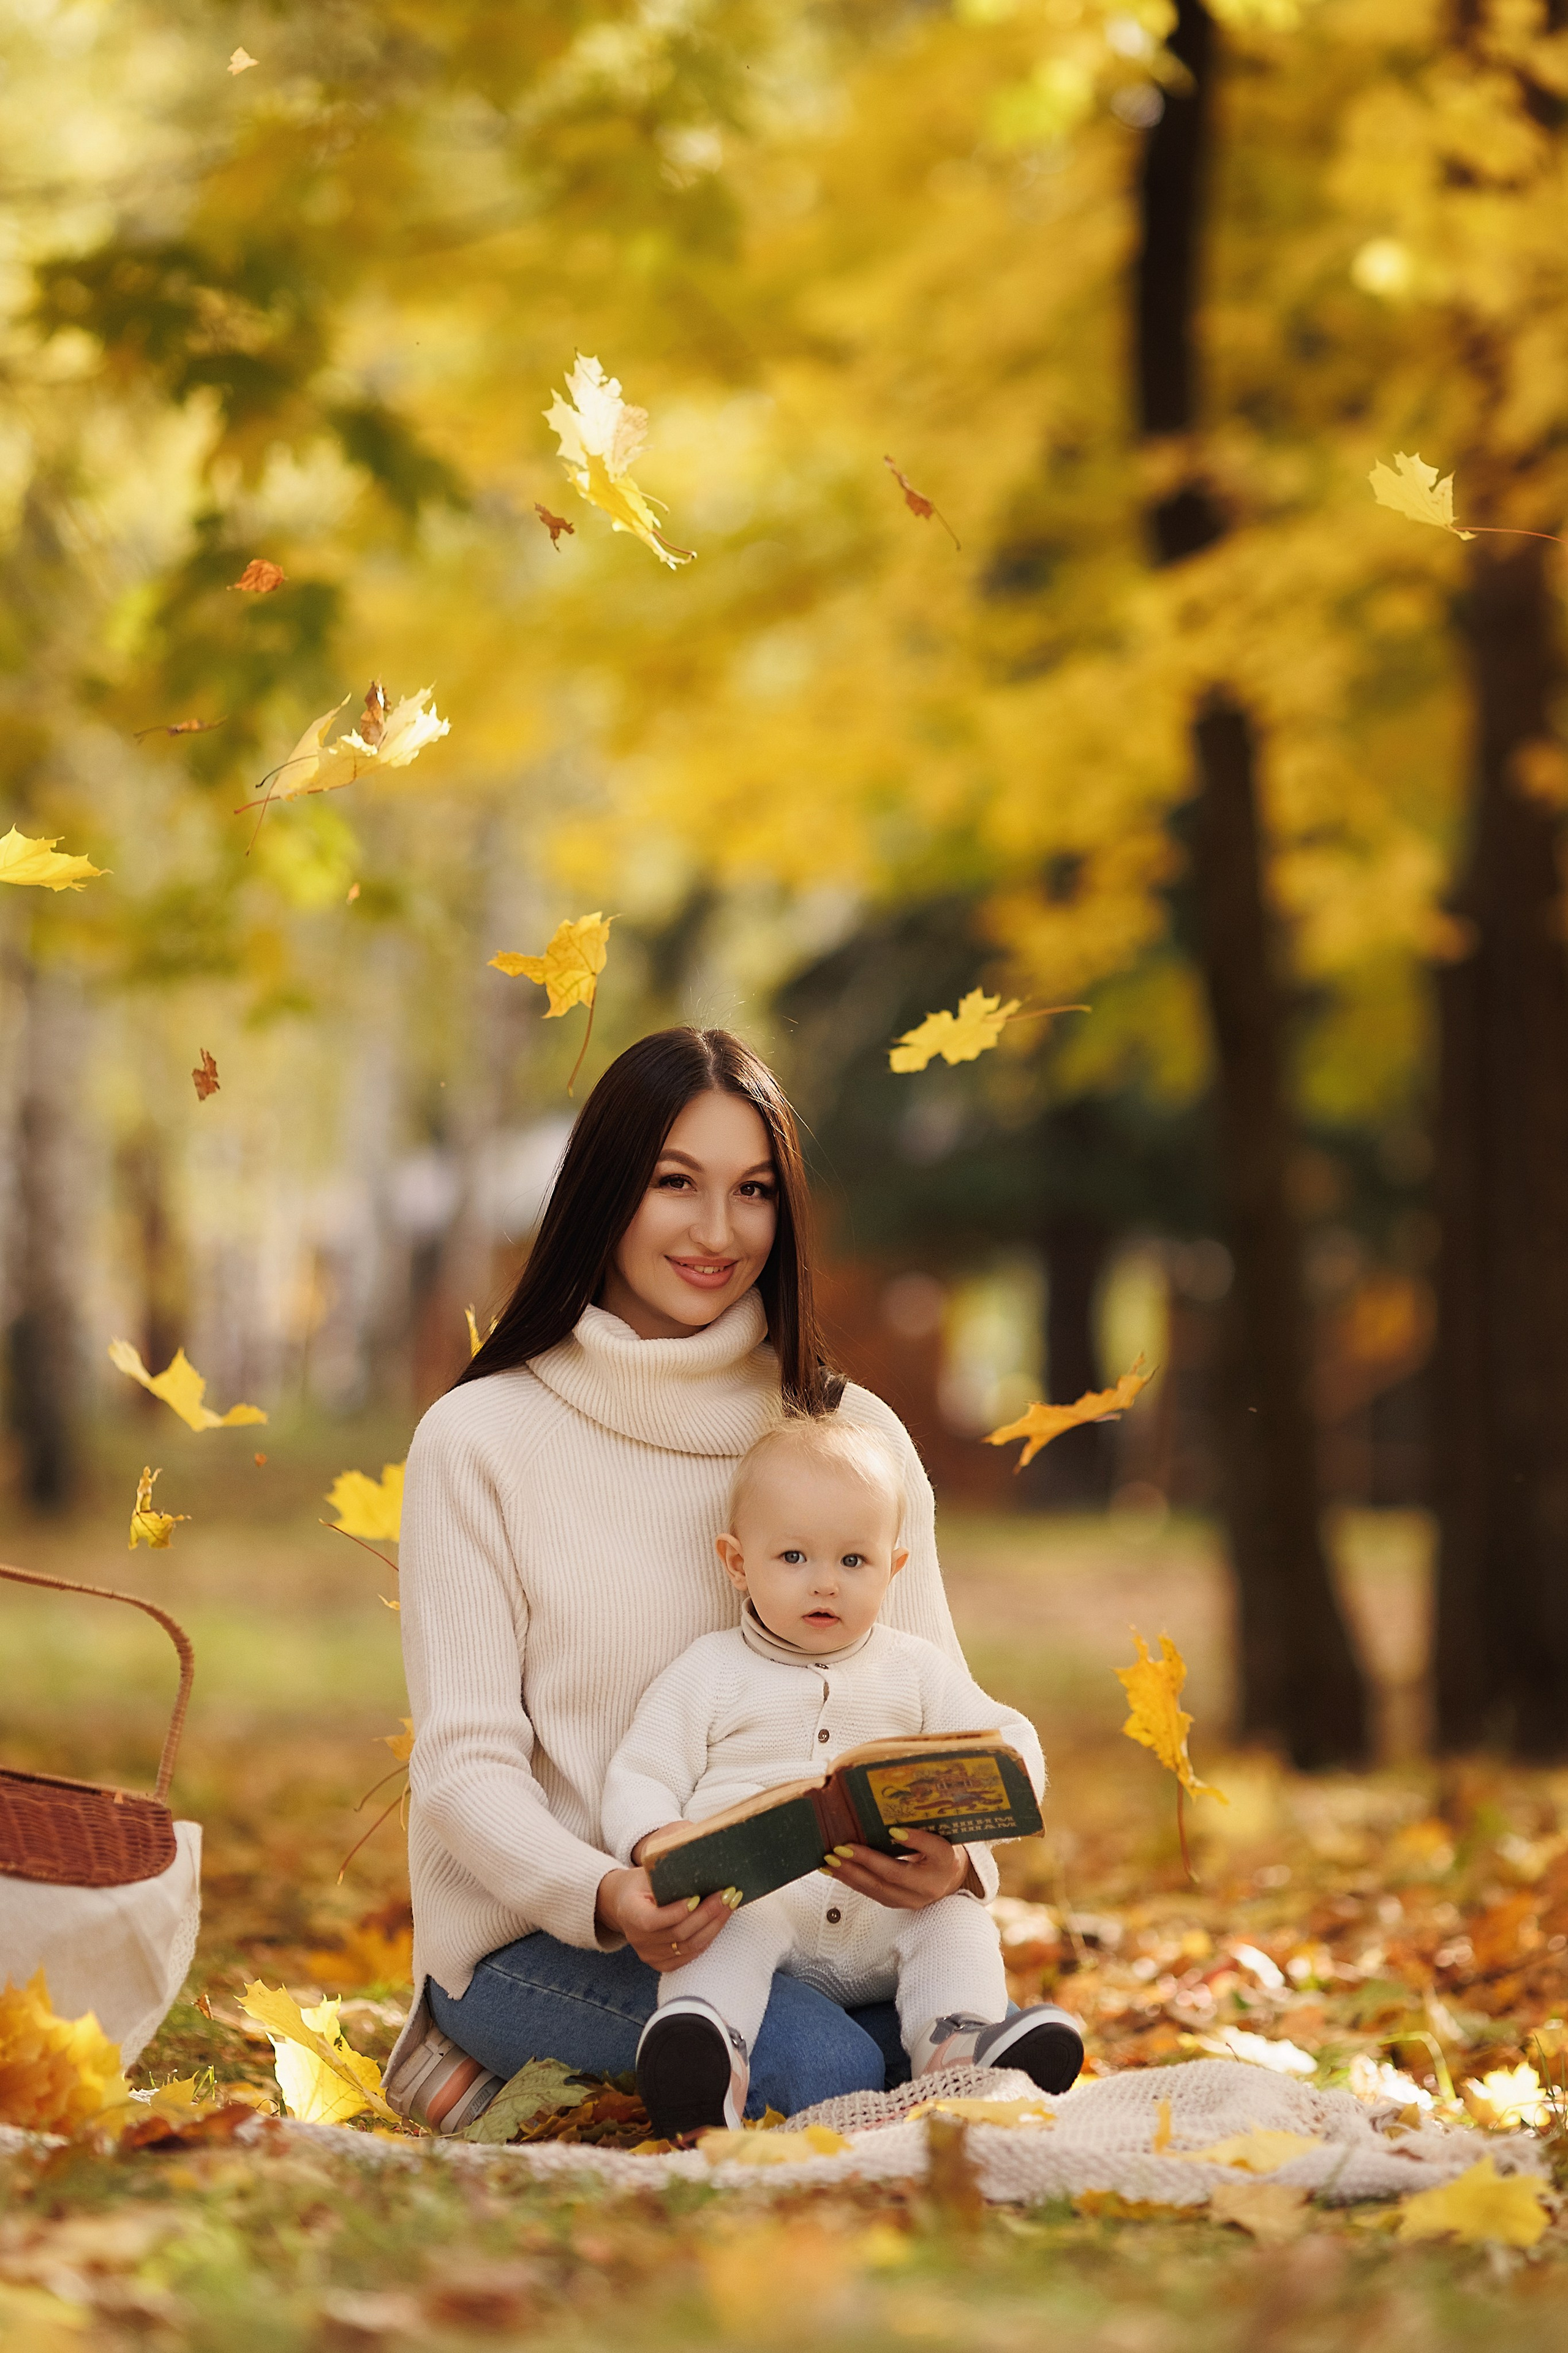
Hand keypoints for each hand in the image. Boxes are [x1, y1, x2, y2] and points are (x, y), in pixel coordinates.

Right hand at [595, 1865, 734, 1971]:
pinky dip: (708, 1937)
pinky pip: (690, 1955)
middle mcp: (637, 1939)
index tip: (698, 1896)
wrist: (624, 1904)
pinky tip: (720, 1920)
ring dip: (714, 1925)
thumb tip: (704, 1869)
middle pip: (678, 1934)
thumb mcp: (647, 1873)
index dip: (677, 1912)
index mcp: (629, 1913)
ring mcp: (649, 1955)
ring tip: (730, 1905)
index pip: (652, 1920)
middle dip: (707, 1914)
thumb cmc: (640, 1883)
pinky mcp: (662, 1963)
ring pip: (689, 1946)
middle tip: (728, 1895)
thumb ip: (669, 1876)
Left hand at [822, 1825, 969, 1910]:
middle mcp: (924, 1890)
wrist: (946, 1878)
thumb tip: (894, 1829)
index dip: (910, 1842)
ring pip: (875, 1889)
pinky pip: (870, 1893)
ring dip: (849, 1874)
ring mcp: (908, 1901)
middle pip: (890, 1878)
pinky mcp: (895, 1903)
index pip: (928, 1853)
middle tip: (839, 1850)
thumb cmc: (940, 1854)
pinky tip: (835, 1870)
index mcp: (940, 1868)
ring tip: (830, 1860)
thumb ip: (921, 1834)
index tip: (892, 1830)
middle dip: (861, 1864)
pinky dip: (850, 1880)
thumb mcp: (939, 1839)